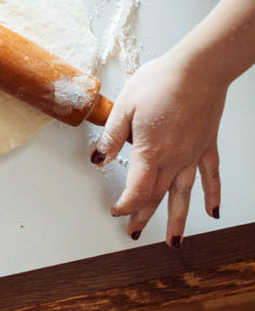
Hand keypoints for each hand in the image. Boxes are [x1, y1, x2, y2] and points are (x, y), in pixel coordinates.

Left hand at [91, 52, 226, 246]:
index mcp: (149, 151)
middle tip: (134, 233)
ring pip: (183, 194)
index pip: (136, 190)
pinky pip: (210, 176)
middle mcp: (173, 159)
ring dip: (178, 219)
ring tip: (174, 242)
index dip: (125, 205)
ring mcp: (192, 154)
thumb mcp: (124, 107)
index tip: (116, 211)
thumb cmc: (160, 82)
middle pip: (156, 196)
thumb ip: (111, 137)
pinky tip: (212, 211)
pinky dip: (212, 194)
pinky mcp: (207, 145)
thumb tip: (98, 160)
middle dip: (143, 216)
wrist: (198, 69)